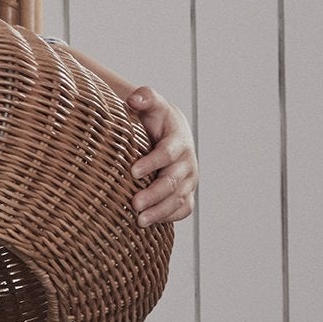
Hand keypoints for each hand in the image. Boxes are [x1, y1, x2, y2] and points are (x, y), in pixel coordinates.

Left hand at [126, 87, 197, 225]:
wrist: (169, 131)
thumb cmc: (155, 118)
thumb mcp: (151, 104)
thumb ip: (145, 98)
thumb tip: (135, 98)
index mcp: (178, 139)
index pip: (167, 153)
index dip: (152, 162)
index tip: (134, 171)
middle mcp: (187, 161)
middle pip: (173, 180)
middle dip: (154, 193)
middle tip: (134, 203)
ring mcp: (188, 179)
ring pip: (179, 198)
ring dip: (160, 211)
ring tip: (140, 220)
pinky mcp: (186, 192)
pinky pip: (183, 208)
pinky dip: (170, 217)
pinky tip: (152, 224)